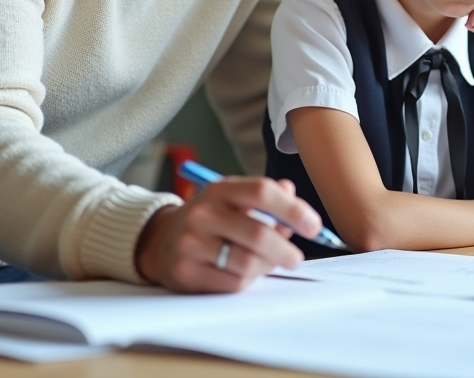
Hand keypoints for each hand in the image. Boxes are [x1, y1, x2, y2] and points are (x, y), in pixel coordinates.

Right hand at [134, 176, 320, 292]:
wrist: (160, 241)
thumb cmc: (209, 220)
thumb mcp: (233, 200)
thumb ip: (264, 197)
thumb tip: (291, 190)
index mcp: (219, 189)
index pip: (262, 192)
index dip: (294, 209)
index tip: (314, 226)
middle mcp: (202, 213)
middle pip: (259, 234)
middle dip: (286, 250)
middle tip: (295, 258)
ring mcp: (191, 243)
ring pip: (248, 263)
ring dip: (266, 267)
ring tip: (266, 264)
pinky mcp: (186, 272)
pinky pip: (233, 283)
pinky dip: (247, 280)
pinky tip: (243, 272)